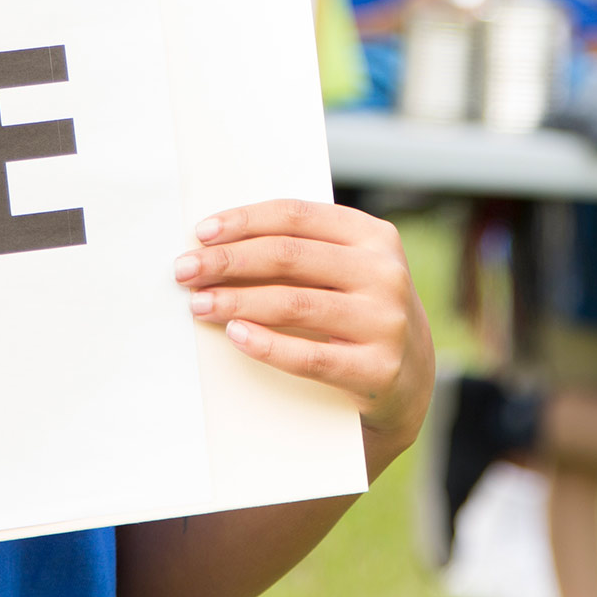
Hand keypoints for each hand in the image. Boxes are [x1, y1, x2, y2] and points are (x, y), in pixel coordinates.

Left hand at [175, 200, 433, 470]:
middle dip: (229, 261)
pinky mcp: (378, 369)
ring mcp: (385, 322)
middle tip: (185, 271)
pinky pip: (311, 357)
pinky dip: (267, 344)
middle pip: (289, 256)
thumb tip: (220, 241)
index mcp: (374, 236)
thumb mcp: (349, 270)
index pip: (297, 216)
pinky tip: (236, 335)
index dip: (244, 221)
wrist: (410, 380)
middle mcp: (385, 273)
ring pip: (295, 303)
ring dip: (237, 301)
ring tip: (199, 304)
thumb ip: (305, 250)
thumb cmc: (358, 313)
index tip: (201, 234)